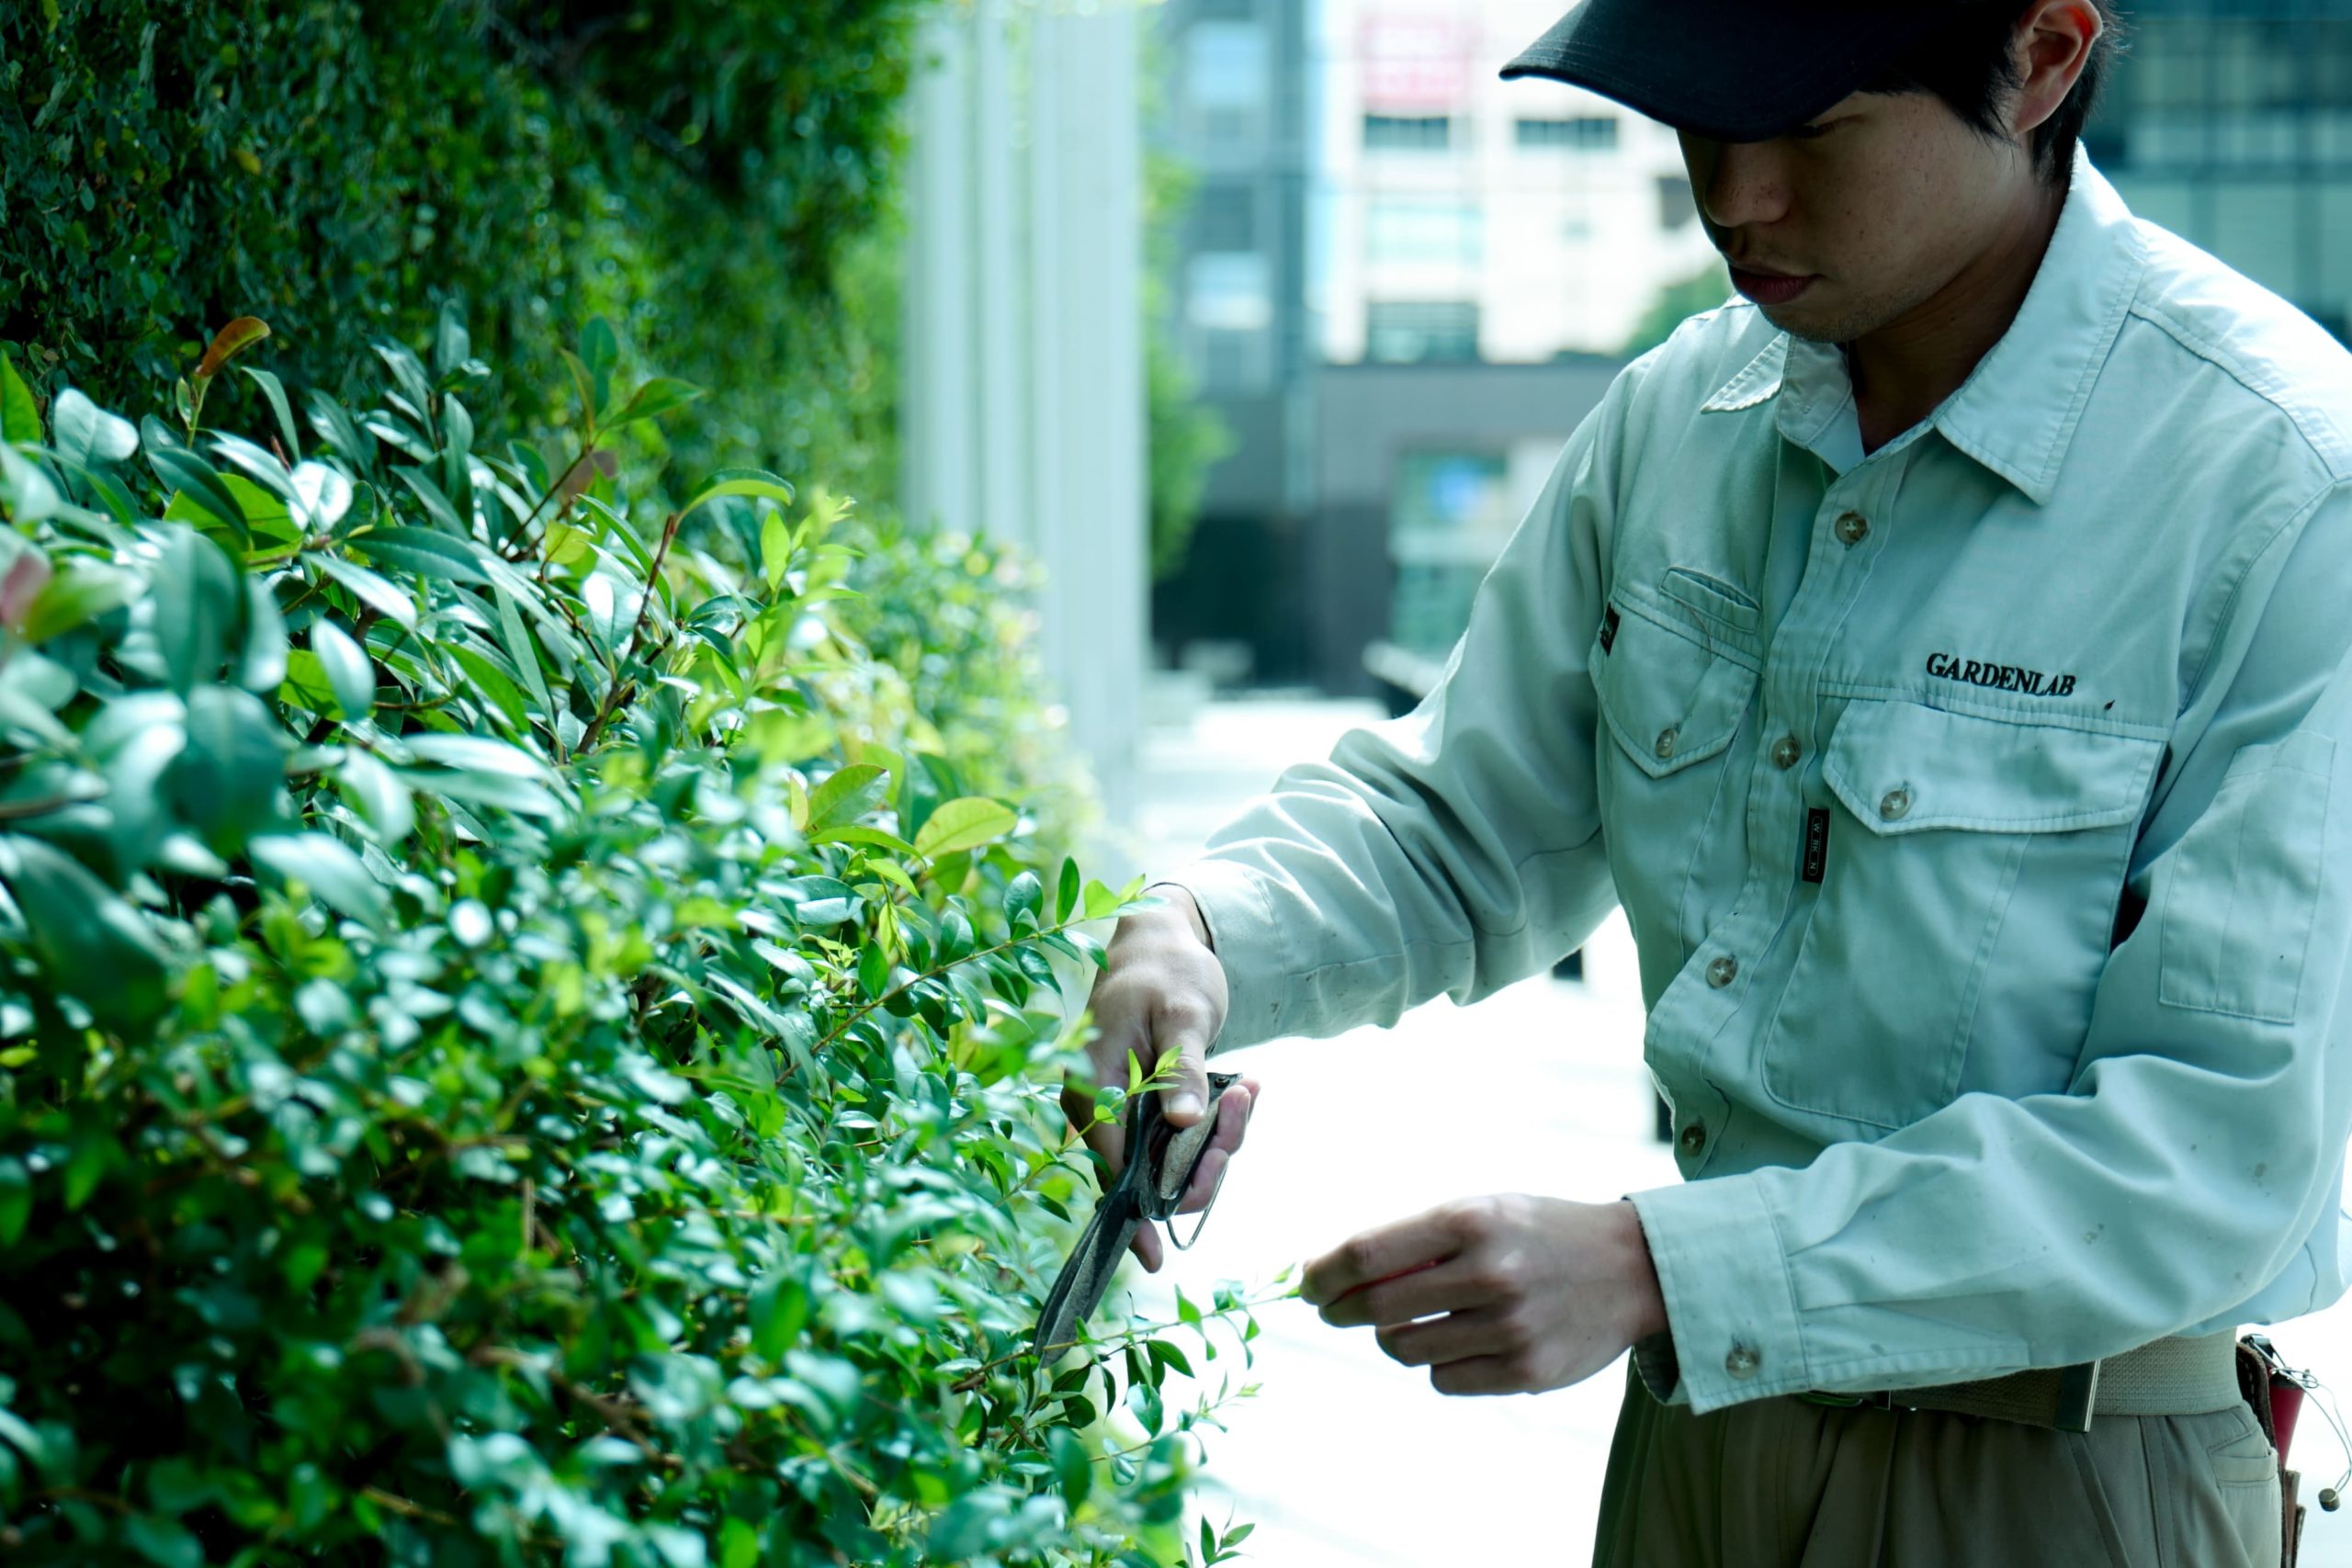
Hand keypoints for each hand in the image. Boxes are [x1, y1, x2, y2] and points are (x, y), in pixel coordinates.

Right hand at [1062, 884, 1258, 1272]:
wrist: (1162, 943)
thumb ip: (1179, 1068)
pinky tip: (1243, 1088)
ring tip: (1246, 1087)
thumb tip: (1181, 1123)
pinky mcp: (1147, 1107)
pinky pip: (1183, 1138)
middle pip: (1147, 1172)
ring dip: (1218, 1138)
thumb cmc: (1166, 973)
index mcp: (1091, 1086)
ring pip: (1171, 1160)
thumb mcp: (1182, 1014)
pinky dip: (1217, 1124)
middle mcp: (1099, 1107)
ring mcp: (1123, 1109)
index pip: (1110, 1164)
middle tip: (1244, 1102)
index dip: (1138, 1209)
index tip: (1161, 1245)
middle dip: (1204, 1158)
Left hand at [1300, 1195, 1666, 1395]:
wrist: (1632, 1267)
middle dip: (1342, 1310)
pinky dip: (1438, 1364)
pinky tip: (1462, 1340)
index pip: (1368, 1253)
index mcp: (1470, 1220)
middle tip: (1333, 1308)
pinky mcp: (1527, 1372)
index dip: (1324, 1273)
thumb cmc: (1536, 1232)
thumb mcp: (1480, 1211)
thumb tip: (1334, 1275)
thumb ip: (1414, 1240)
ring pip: (1406, 1349)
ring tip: (1414, 1319)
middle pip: (1377, 1308)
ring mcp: (1510, 1327)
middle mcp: (1489, 1273)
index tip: (1306, 1283)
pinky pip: (1444, 1380)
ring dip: (1395, 1337)